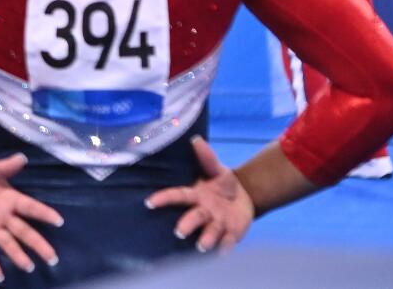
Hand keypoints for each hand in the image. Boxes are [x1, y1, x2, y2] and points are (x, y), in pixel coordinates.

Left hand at [0, 154, 63, 281]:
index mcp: (9, 199)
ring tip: (29, 267)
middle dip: (38, 244)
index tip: (59, 221)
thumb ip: (3, 167)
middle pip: (24, 231)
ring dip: (18, 255)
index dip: (44, 214)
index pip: (30, 207)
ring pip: (8, 243)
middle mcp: (4, 216)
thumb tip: (22, 158)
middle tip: (53, 258)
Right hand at [146, 136, 253, 252]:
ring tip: (203, 246)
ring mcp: (216, 225)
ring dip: (206, 239)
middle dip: (186, 225)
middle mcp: (203, 212)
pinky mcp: (230, 236)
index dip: (164, 199)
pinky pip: (227, 243)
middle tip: (179, 232)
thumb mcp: (217, 169)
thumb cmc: (222, 184)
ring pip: (209, 233)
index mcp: (196, 195)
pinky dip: (225, 248)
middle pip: (192, 218)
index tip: (149, 203)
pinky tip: (223, 253)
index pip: (178, 196)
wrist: (243, 201)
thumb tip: (196, 140)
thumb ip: (207, 157)